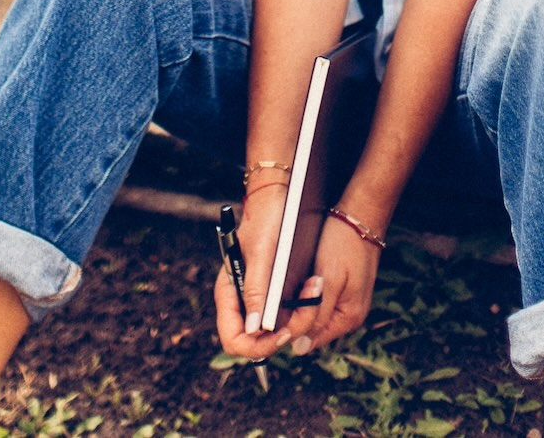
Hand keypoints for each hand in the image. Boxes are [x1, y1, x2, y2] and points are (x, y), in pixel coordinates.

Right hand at [213, 183, 315, 363]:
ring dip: (298, 318)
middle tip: (303, 316)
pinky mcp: (274, 290)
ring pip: (275, 329)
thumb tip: (253, 329)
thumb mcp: (262, 253)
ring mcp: (258, 296)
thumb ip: (255, 290)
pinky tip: (313, 289)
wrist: (279, 195)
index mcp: (229, 294)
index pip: (233, 339)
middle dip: (282, 335)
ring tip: (314, 290)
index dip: (255, 347)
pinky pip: (285, 312)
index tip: (281, 334)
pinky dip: (300, 307)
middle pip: (256, 340)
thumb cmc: (266, 218)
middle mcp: (241, 300)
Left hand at [282, 211, 381, 355]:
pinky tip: (305, 278)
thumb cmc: (344, 243)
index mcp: (348, 318)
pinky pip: (322, 302)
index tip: (279, 307)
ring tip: (296, 281)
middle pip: (313, 328)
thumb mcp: (327, 280)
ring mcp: (348, 303)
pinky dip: (311, 293)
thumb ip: (316, 314)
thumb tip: (300, 348)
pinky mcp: (345, 291)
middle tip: (286, 289)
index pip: (311, 339)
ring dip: (303, 303)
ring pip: (315, 315)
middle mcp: (350, 316)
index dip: (292, 326)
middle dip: (297, 313)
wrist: (361, 214)